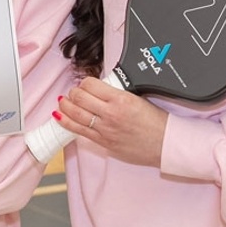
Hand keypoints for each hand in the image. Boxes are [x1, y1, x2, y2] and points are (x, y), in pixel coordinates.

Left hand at [51, 77, 167, 166]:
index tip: (85, 84)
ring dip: (65, 106)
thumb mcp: (138, 98)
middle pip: (79, 98)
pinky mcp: (103, 142)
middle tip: (73, 92)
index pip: (90, 84)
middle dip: (73, 93)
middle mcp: (110, 113)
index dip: (84, 82)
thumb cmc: (156, 122)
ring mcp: (105, 129)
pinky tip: (60, 117)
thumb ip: (118, 93)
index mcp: (120, 99)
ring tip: (62, 102)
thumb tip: (102, 89)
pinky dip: (67, 123)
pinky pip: (79, 131)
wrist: (165, 144)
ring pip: (75, 115)